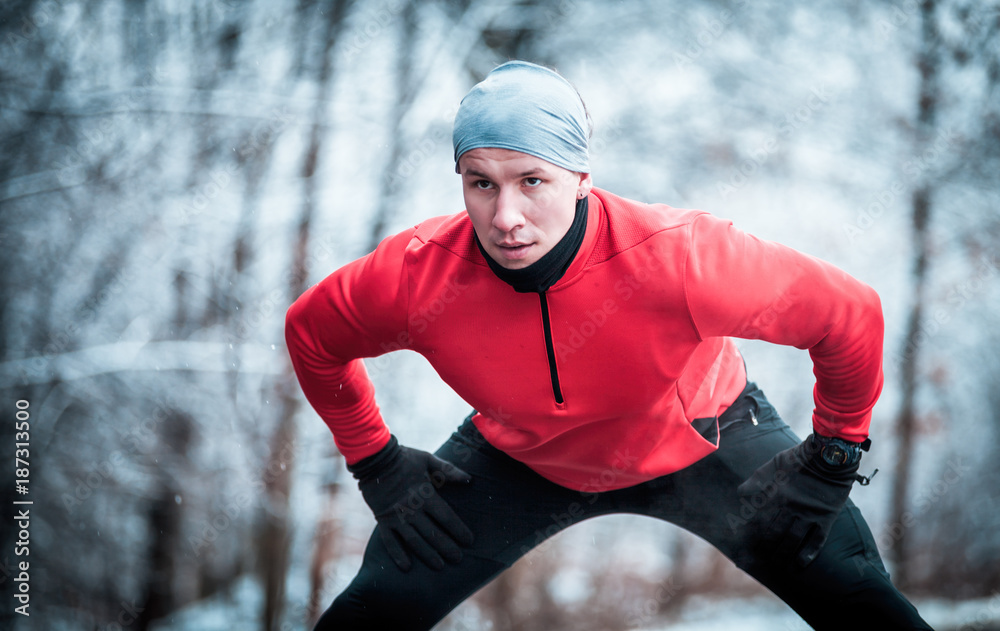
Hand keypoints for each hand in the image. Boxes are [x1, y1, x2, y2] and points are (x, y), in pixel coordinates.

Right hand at [347, 435, 474, 571]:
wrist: (374, 458)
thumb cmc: (404, 458)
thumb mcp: (428, 460)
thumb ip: (449, 471)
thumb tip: (469, 480)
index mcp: (425, 495)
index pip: (446, 517)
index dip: (459, 530)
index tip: (469, 541)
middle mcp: (412, 509)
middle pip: (433, 533)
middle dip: (447, 547)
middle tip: (458, 559)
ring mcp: (396, 516)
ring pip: (414, 541)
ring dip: (427, 555)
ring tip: (439, 566)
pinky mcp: (383, 520)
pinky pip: (390, 541)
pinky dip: (398, 555)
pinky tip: (407, 567)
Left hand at [736, 433, 860, 566]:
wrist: (830, 455)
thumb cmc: (800, 457)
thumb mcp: (774, 463)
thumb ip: (757, 479)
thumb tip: (739, 493)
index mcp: (776, 493)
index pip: (758, 515)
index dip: (749, 529)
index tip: (742, 539)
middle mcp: (790, 506)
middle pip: (774, 530)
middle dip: (764, 544)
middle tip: (756, 557)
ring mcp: (808, 513)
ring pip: (792, 538)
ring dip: (782, 551)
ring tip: (775, 563)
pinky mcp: (825, 517)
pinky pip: (817, 539)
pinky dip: (809, 552)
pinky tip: (800, 563)